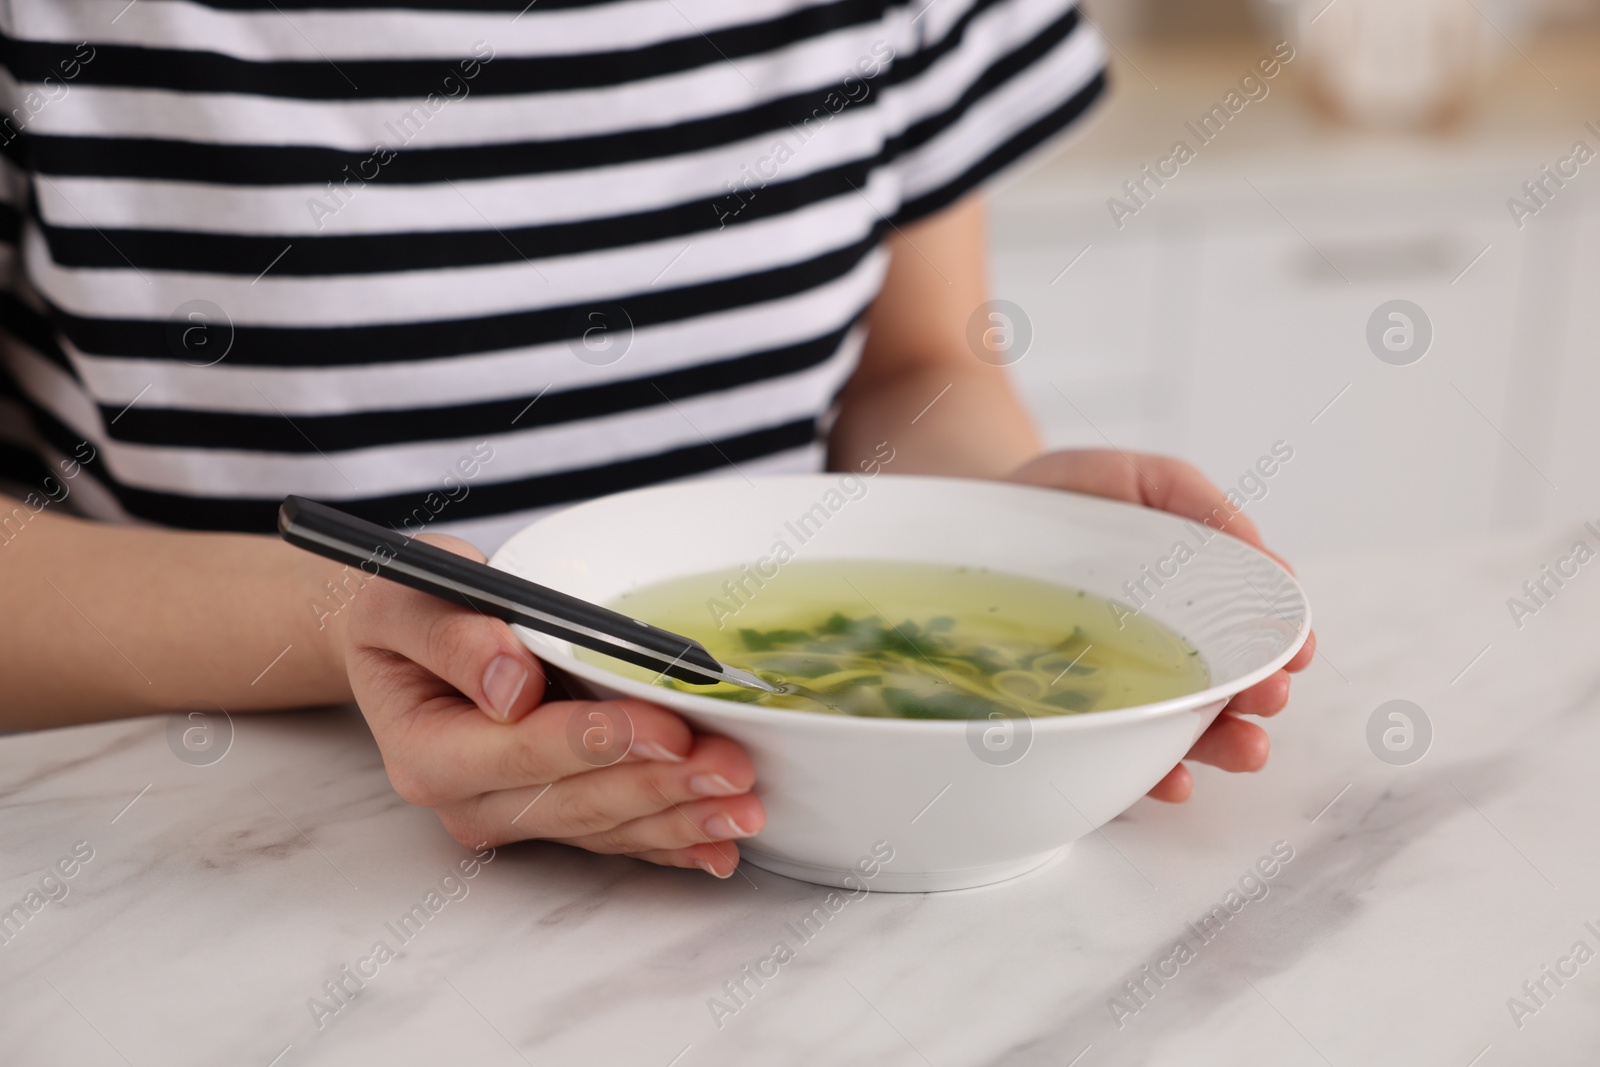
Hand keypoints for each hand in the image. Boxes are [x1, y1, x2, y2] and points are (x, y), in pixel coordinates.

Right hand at [341, 534, 763, 876]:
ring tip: (745, 807)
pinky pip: (617, 838)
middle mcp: (472, 800)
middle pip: (580, 800)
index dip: (601, 741)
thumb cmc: (408, 611)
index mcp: (429, 752)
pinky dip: (672, 844)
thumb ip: (452, 637)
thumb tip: (511, 684)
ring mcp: (514, 817)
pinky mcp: (552, 818)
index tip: (667, 727)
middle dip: (663, 786)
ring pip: (608, 828)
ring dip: (682, 821)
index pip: (527, 752)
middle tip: (732, 769)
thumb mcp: (408, 599)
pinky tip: (720, 849)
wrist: (404, 641)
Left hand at [1005, 450, 1315, 801]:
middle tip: (1271, 696)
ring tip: (1247, 748)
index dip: (1281, 641)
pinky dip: (1153, 773)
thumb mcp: (1132, 479)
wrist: (981, 521)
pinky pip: (1119, 753)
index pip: (1248, 625)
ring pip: (1184, 725)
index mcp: (1190, 596)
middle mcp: (1165, 648)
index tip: (1299, 650)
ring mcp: (1122, 685)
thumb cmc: (1065, 499)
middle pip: (1226, 683)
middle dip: (1258, 696)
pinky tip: (1173, 780)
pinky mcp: (1076, 714)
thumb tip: (1259, 549)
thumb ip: (1191, 499)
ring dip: (1223, 743)